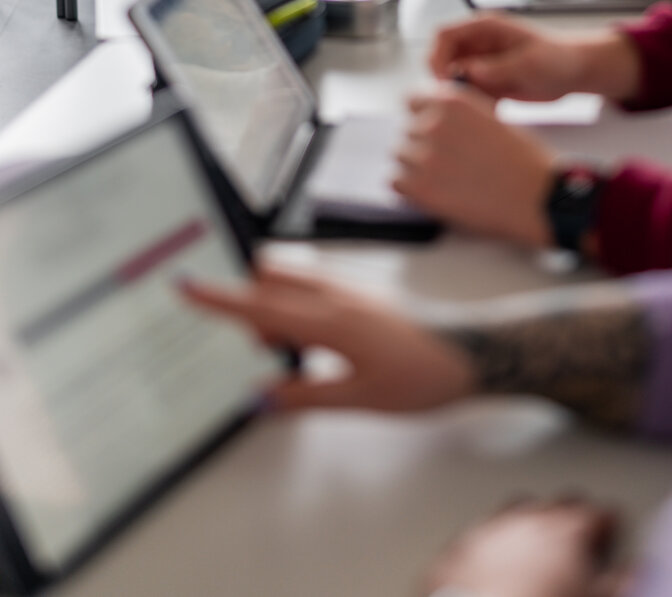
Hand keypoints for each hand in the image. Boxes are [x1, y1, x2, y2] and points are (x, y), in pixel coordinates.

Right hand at [179, 261, 475, 411]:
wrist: (478, 352)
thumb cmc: (427, 375)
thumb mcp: (361, 400)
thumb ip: (305, 396)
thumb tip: (260, 397)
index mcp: (331, 320)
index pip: (260, 305)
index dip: (218, 298)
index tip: (184, 284)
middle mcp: (337, 294)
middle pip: (269, 281)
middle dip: (245, 302)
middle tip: (250, 342)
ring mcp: (350, 289)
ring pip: (290, 283)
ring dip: (273, 306)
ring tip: (286, 351)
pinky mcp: (361, 294)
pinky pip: (311, 288)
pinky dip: (294, 307)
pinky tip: (308, 341)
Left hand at [394, 84, 556, 246]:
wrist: (537, 196)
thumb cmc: (524, 160)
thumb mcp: (490, 118)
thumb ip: (458, 115)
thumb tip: (433, 119)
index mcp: (452, 102)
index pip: (411, 100)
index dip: (421, 115)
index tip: (429, 126)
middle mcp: (434, 124)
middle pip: (406, 130)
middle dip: (421, 143)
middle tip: (446, 160)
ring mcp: (425, 157)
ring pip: (399, 156)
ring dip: (414, 165)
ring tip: (443, 177)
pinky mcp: (421, 189)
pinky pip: (396, 182)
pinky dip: (409, 188)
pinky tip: (434, 190)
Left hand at [423, 499, 623, 596]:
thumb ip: (618, 585)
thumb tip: (634, 572)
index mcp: (564, 531)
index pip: (596, 512)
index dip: (607, 523)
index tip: (610, 530)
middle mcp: (524, 521)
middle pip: (554, 505)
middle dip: (568, 517)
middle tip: (575, 540)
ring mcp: (484, 534)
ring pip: (511, 515)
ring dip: (525, 528)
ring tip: (533, 552)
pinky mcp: (453, 555)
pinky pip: (475, 541)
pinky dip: (488, 551)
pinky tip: (492, 569)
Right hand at [429, 14, 641, 102]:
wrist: (575, 72)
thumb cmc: (558, 56)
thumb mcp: (528, 62)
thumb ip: (497, 68)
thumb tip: (467, 73)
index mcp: (484, 28)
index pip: (444, 35)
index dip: (437, 56)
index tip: (444, 79)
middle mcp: (478, 46)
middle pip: (443, 60)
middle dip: (446, 81)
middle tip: (461, 99)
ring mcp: (482, 66)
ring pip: (454, 82)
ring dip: (462, 97)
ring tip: (485, 105)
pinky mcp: (489, 85)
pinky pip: (471, 96)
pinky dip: (476, 106)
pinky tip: (495, 110)